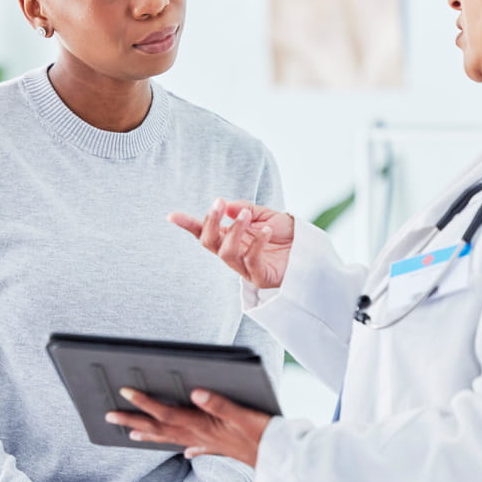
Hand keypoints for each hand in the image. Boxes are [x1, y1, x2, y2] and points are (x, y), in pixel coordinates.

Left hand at [106, 387, 272, 467]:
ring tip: (132, 433)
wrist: (282, 458)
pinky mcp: (221, 447)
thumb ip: (219, 403)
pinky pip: (196, 447)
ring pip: (172, 438)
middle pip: (160, 427)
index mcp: (202, 425)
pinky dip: (188, 447)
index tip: (123, 392)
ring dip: (151, 434)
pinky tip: (186, 451)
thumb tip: (195, 392)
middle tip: (109, 415)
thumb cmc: (263, 434)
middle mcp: (200, 435)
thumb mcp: (243, 414)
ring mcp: (209, 442)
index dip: (144, 403)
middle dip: (134, 420)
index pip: (166, 413)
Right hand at [168, 198, 293, 288]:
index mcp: (230, 237)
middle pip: (209, 243)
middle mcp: (233, 253)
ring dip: (234, 231)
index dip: (188, 225)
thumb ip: (245, 209)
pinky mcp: (260, 277)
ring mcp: (245, 267)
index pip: (204, 232)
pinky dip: (257, 243)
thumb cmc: (285, 234)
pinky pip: (252, 261)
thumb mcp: (264, 214)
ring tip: (246, 215)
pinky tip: (267, 231)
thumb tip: (227, 207)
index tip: (172, 216)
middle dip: (210, 222)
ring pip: (226, 253)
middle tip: (218, 203)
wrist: (309, 249)